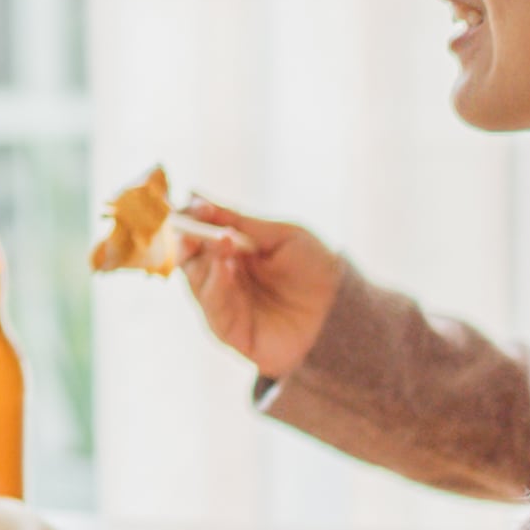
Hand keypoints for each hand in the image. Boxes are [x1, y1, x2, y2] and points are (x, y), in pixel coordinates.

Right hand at [154, 193, 342, 379]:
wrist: (341, 310)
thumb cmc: (314, 269)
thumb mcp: (280, 235)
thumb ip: (239, 221)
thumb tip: (196, 197)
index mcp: (230, 252)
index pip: (196, 234)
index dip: (189, 219)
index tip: (191, 204)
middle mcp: (221, 278)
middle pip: (187, 258)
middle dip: (188, 239)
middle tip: (193, 224)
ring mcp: (224, 305)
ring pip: (197, 281)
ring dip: (205, 259)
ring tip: (222, 241)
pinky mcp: (230, 332)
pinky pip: (214, 309)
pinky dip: (217, 286)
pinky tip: (226, 266)